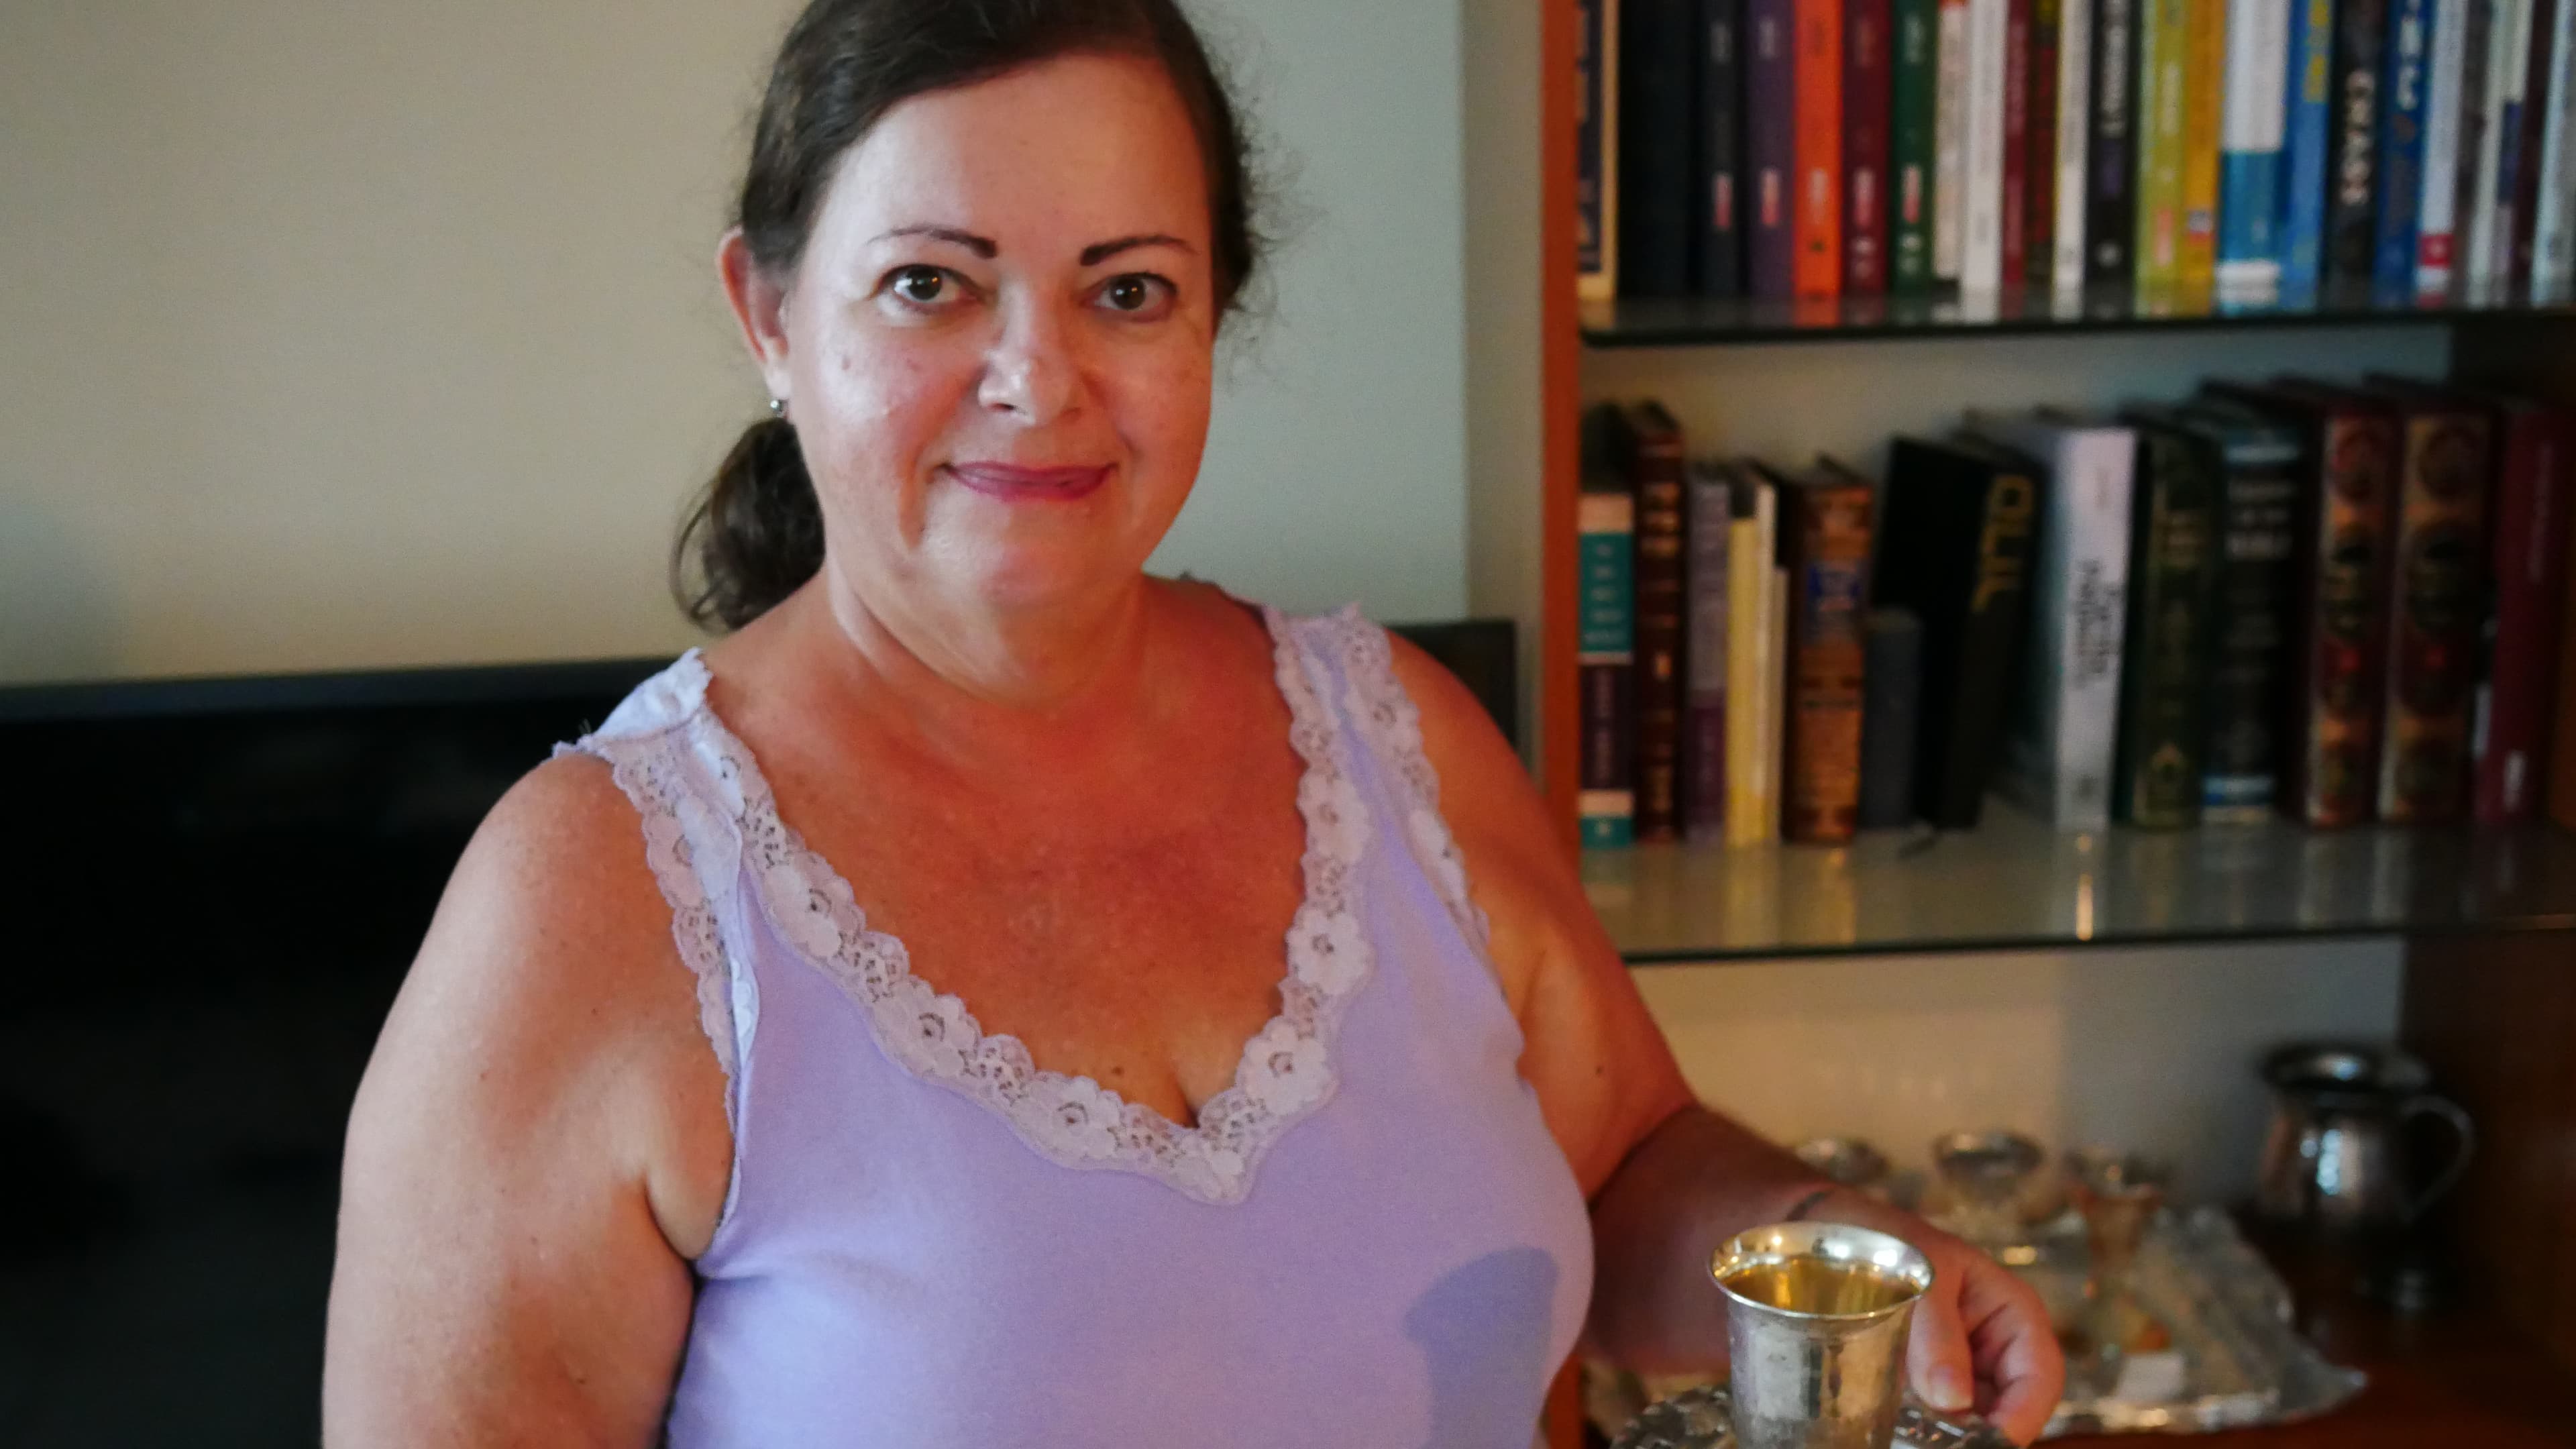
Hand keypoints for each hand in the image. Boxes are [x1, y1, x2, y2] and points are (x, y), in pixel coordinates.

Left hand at [1808, 1190, 2065, 1445]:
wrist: (1842, 1236)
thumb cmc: (1893, 1242)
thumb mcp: (1920, 1276)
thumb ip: (1936, 1335)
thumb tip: (1952, 1399)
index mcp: (2013, 1312)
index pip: (2040, 1375)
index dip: (2022, 1415)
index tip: (1988, 1440)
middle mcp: (1996, 1348)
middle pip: (2009, 1408)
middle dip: (1979, 1433)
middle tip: (1939, 1441)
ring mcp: (1964, 1370)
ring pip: (1971, 1421)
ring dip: (1947, 1434)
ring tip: (1912, 1431)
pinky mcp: (1929, 1386)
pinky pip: (1936, 1419)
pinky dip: (1921, 1428)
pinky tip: (1897, 1427)